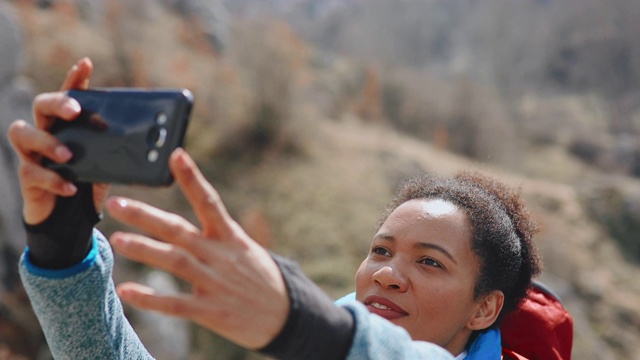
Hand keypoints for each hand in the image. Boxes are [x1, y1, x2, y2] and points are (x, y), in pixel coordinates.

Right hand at [7, 57, 109, 223]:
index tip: (87, 64)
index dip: (75, 78)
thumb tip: (155, 142)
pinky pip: (32, 172)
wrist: (69, 216)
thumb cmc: (88, 181)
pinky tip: (70, 187)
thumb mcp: (106, 163)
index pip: (69, 93)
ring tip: (69, 155)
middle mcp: (45, 131)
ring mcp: (32, 152)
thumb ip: (119, 149)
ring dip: (47, 142)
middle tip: (75, 111)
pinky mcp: (28, 176)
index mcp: (67, 124)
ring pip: (22, 133)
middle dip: (57, 103)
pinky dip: (53, 180)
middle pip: (41, 104)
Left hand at [106, 148, 288, 349]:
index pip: (209, 201)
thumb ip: (218, 232)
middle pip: (179, 230)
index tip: (175, 154)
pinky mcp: (211, 311)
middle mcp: (220, 256)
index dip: (192, 177)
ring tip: (117, 240)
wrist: (286, 316)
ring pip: (174, 261)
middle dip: (146, 216)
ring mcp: (215, 283)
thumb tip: (199, 208)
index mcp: (230, 238)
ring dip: (144, 250)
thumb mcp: (246, 248)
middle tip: (117, 204)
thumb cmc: (262, 279)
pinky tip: (126, 291)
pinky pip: (175, 304)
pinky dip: (150, 298)